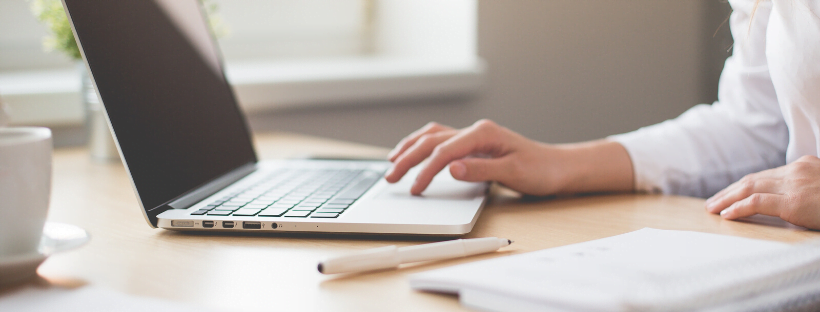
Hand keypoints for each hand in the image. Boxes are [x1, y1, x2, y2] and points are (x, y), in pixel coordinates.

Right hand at [384, 119, 633, 195]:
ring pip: (432, 136)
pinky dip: (422, 146)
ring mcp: (474, 136)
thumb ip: (481, 170)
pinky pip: (441, 140)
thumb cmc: (541, 170)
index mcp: (483, 134)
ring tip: (391, 162)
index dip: (426, 171)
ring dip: (410, 148)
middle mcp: (476, 131)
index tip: (415, 189)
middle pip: (432, 141)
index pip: (444, 151)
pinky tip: (413, 153)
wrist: (558, 167)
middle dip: (407, 158)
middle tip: (390, 178)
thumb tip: (451, 168)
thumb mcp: (514, 173)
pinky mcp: (474, 145)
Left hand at [705, 155, 819, 229]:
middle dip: (729, 191)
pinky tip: (726, 214)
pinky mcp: (794, 202)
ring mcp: (795, 184)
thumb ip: (805, 188)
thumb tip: (791, 201)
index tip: (729, 193)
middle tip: (712, 201)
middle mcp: (796, 170)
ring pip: (750, 188)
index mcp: (804, 165)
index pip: (765, 175)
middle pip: (753, 180)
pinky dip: (738, 208)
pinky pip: (757, 203)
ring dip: (727, 199)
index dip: (743, 185)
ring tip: (712, 208)